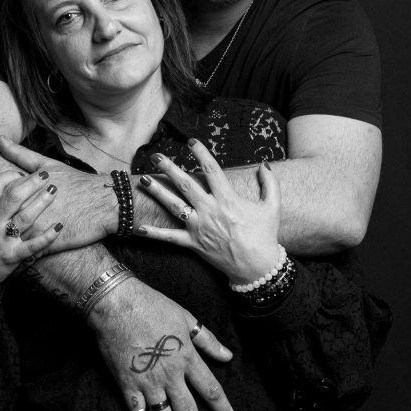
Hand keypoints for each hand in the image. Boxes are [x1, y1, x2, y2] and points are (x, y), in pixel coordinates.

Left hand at [0, 135, 116, 250]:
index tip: (1, 207)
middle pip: (3, 220)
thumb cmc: (76, 181)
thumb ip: (20, 154)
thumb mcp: (47, 164)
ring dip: (7, 244)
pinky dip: (25, 258)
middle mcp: (27, 208)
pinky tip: (23, 257)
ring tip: (6, 246)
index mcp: (23, 189)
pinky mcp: (49, 243)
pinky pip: (30, 254)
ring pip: (13, 240)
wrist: (104, 202)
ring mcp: (38, 227)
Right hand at [0, 171, 62, 297]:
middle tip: (44, 174)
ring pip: (26, 217)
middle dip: (30, 183)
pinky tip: (60, 226)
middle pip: (14, 197)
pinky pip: (33, 246)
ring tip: (54, 190)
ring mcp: (3, 242)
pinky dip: (47, 237)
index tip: (19, 173)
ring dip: (41, 202)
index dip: (9, 175)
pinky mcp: (13, 258)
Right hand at [87, 277, 237, 410]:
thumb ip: (207, 340)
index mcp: (187, 357)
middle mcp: (170, 375)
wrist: (118, 305)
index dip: (223, 410)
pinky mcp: (128, 385)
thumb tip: (227, 356)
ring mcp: (148, 383)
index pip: (211, 390)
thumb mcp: (186, 318)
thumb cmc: (153, 306)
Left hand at [137, 139, 281, 283]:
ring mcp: (199, 227)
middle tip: (156, 156)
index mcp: (228, 199)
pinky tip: (138, 227)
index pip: (211, 169)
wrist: (258, 268)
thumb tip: (263, 164)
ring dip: (158, 192)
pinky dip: (154, 233)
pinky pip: (170, 238)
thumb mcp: (272, 207)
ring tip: (143, 180)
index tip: (191, 142)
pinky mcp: (193, 244)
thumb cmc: (265, 236)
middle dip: (169, 168)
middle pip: (186, 184)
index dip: (200, 153)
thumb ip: (269, 183)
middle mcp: (210, 210)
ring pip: (174, 206)